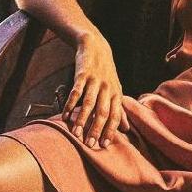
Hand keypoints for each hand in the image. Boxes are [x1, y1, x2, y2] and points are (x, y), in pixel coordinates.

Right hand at [63, 30, 130, 148]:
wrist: (95, 47)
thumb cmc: (106, 73)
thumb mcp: (116, 90)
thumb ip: (120, 110)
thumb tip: (126, 129)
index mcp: (116, 94)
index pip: (115, 115)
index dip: (110, 130)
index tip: (104, 145)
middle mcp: (107, 88)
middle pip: (103, 112)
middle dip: (96, 129)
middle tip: (90, 144)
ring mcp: (95, 81)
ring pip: (89, 103)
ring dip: (82, 120)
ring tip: (76, 133)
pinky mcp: (82, 75)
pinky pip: (76, 92)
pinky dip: (70, 104)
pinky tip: (65, 115)